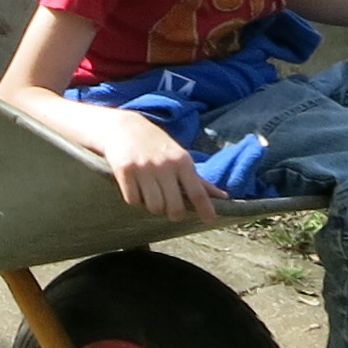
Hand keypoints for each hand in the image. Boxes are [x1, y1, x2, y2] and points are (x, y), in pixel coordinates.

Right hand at [84, 105, 223, 222]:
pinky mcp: (124, 171)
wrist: (123, 126)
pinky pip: (133, 201)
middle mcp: (164, 164)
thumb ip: (200, 181)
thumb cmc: (156, 145)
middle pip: (174, 207)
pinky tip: (136, 187)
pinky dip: (135, 199)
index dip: (205, 208)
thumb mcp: (180, 157)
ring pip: (154, 207)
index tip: (210, 220)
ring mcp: (144, 168)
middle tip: (169, 206)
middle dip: (173, 212)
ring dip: (152, 205)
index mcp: (182, 160)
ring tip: (150, 193)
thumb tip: (224, 198)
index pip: (197, 191)